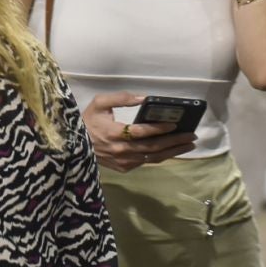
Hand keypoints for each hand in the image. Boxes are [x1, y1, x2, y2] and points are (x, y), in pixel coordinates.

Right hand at [82, 92, 196, 171]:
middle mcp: (121, 150)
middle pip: (153, 148)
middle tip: (192, 136)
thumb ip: (121, 98)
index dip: (159, 129)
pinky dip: (160, 157)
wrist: (73, 146)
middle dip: (174, 141)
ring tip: (189, 145)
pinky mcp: (124, 168)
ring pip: (153, 158)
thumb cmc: (87, 122)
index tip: (175, 124)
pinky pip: (146, 162)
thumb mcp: (99, 103)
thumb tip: (144, 98)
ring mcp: (123, 162)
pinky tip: (173, 150)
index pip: (141, 132)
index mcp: (114, 133)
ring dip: (173, 152)